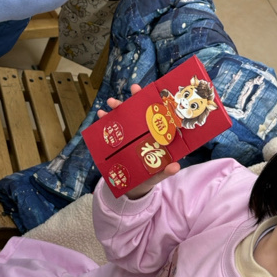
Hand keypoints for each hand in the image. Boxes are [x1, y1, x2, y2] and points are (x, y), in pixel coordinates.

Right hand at [98, 84, 179, 198]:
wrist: (130, 187)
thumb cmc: (148, 177)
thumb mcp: (157, 174)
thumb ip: (165, 171)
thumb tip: (176, 167)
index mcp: (155, 136)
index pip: (158, 116)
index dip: (157, 104)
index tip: (156, 92)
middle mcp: (142, 132)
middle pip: (141, 111)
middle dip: (137, 98)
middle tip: (134, 89)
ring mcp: (129, 135)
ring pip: (125, 116)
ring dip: (118, 106)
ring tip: (111, 102)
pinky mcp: (117, 140)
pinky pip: (111, 127)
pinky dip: (105, 120)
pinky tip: (101, 114)